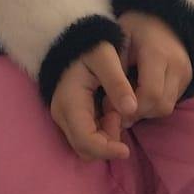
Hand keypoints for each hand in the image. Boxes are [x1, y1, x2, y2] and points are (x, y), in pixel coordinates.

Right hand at [49, 41, 137, 161]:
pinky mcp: (70, 118)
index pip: (85, 140)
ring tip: (115, 111)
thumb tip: (131, 109)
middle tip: (119, 115)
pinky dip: (102, 133)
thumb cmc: (89, 47)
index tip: (126, 150)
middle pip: (85, 149)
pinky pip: (87, 138)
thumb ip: (118, 82)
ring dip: (106, 138)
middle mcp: (62, 115)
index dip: (106, 150)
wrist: (72, 42)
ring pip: (86, 147)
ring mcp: (64, 118)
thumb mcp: (105, 57)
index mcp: (69, 101)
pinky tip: (110, 112)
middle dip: (107, 143)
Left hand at [118, 12, 191, 124]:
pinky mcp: (187, 78)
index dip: (132, 107)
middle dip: (138, 112)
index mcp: (158, 54)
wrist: (160, 15)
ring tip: (129, 98)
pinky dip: (155, 104)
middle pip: (161, 105)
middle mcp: (177, 65)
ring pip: (167, 107)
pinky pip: (172, 101)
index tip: (113, 107)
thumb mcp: (118, 42)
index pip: (151, 94)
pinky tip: (140, 93)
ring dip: (147, 110)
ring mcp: (185, 73)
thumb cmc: (133, 27)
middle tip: (119, 108)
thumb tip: (111, 106)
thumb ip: (115, 73)